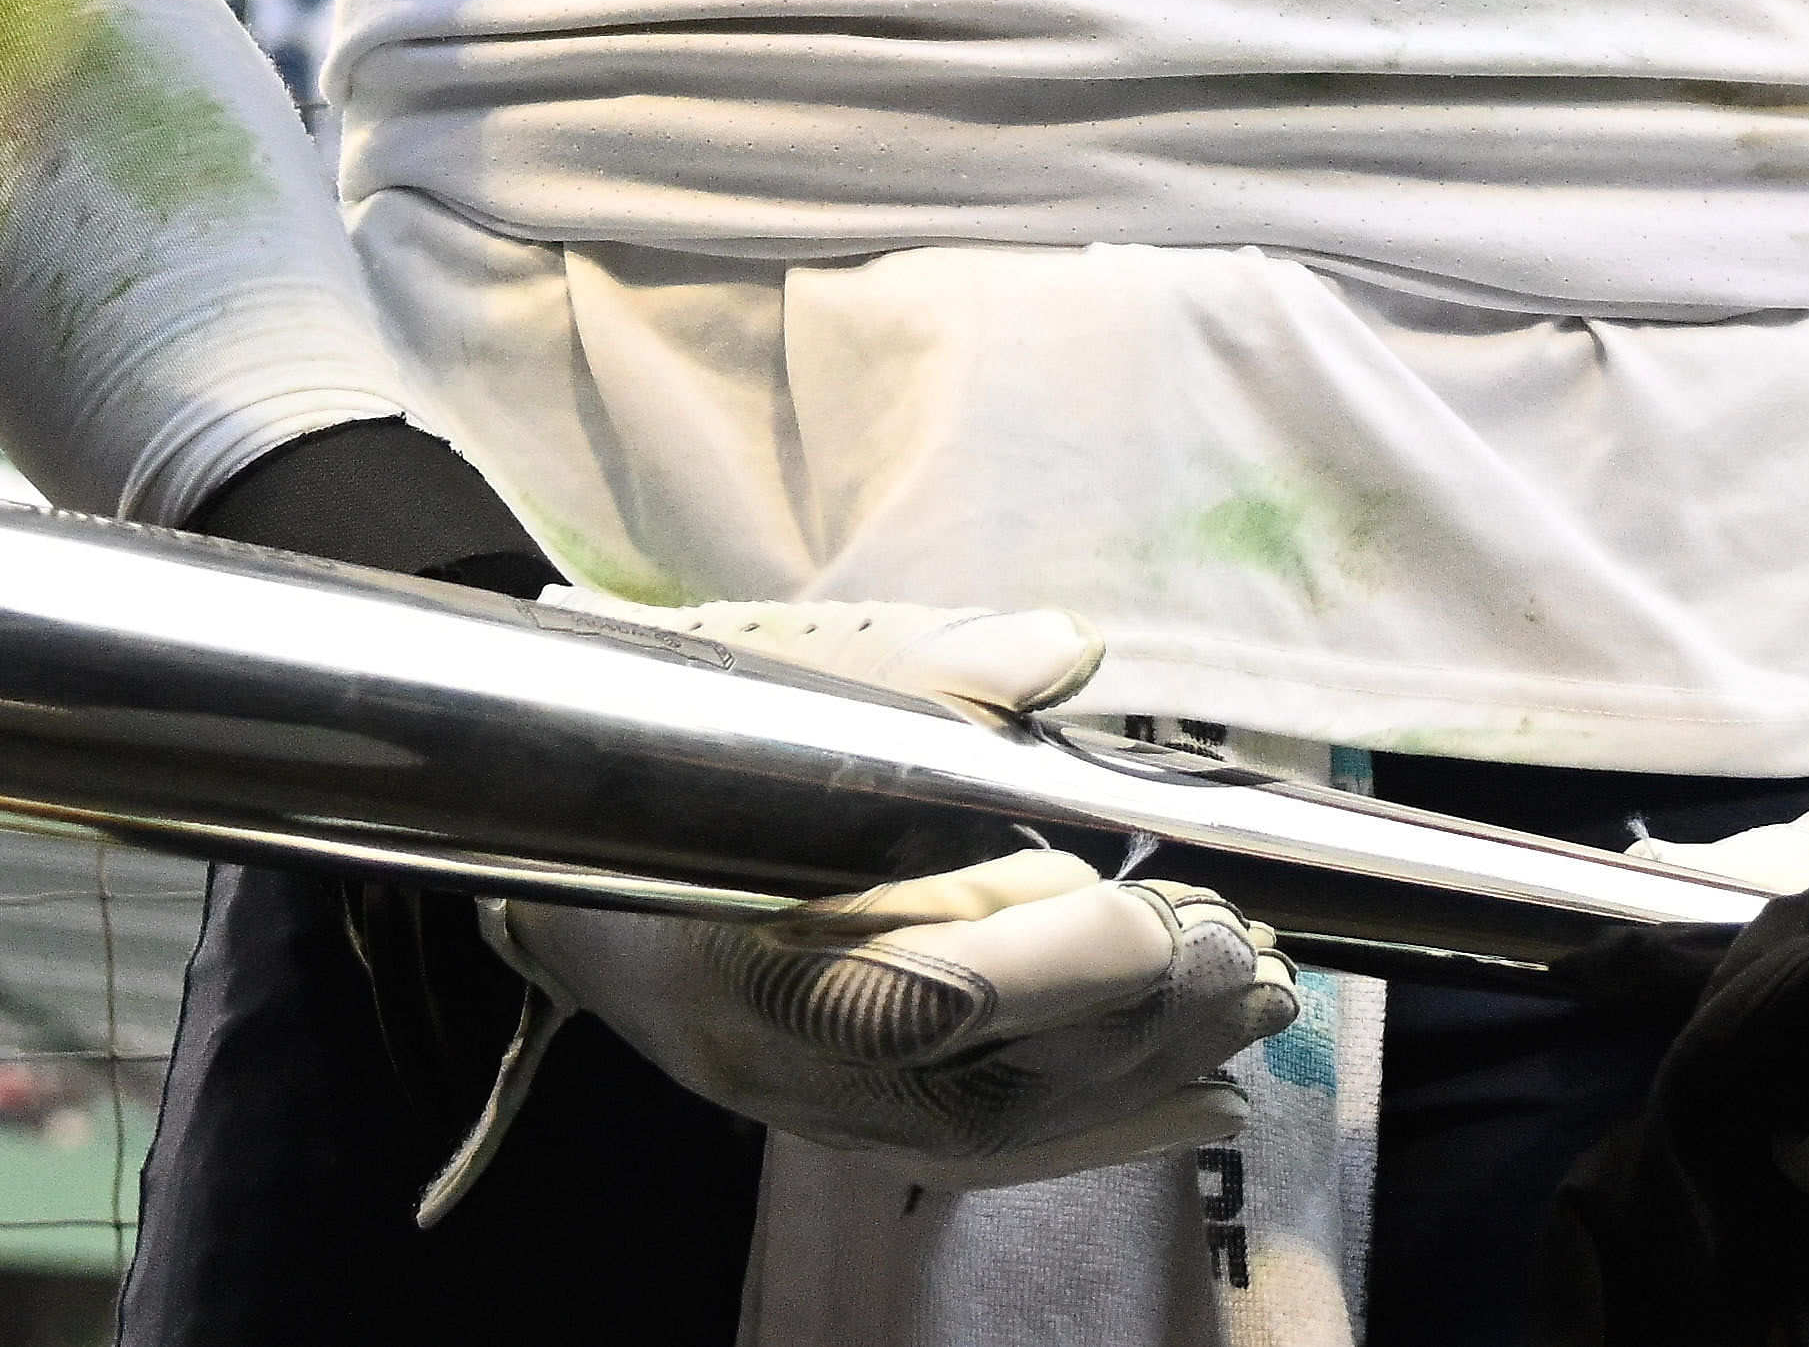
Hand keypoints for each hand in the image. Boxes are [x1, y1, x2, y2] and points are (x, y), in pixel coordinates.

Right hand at [466, 594, 1285, 1197]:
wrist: (556, 868)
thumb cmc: (677, 759)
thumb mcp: (782, 681)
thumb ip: (931, 671)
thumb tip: (1066, 652)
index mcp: (745, 942)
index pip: (927, 991)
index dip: (1065, 961)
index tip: (1169, 903)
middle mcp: (773, 1059)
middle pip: (982, 1075)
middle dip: (1135, 1016)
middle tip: (1245, 951)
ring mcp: (808, 1112)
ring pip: (1000, 1128)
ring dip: (1146, 1070)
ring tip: (1252, 1004)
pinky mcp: (843, 1132)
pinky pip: (987, 1156)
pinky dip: (1103, 1130)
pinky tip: (1201, 1101)